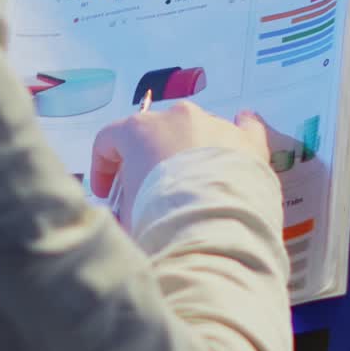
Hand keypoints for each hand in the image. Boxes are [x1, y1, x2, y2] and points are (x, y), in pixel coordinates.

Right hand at [91, 101, 269, 224]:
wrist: (212, 232)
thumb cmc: (160, 219)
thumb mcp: (126, 215)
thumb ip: (124, 203)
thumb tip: (131, 211)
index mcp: (139, 129)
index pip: (109, 139)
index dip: (102, 168)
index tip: (107, 194)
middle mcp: (177, 118)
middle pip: (154, 134)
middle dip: (149, 161)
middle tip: (149, 193)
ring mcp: (215, 125)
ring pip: (196, 132)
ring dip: (189, 153)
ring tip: (193, 187)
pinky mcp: (248, 141)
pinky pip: (244, 126)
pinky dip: (239, 131)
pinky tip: (241, 126)